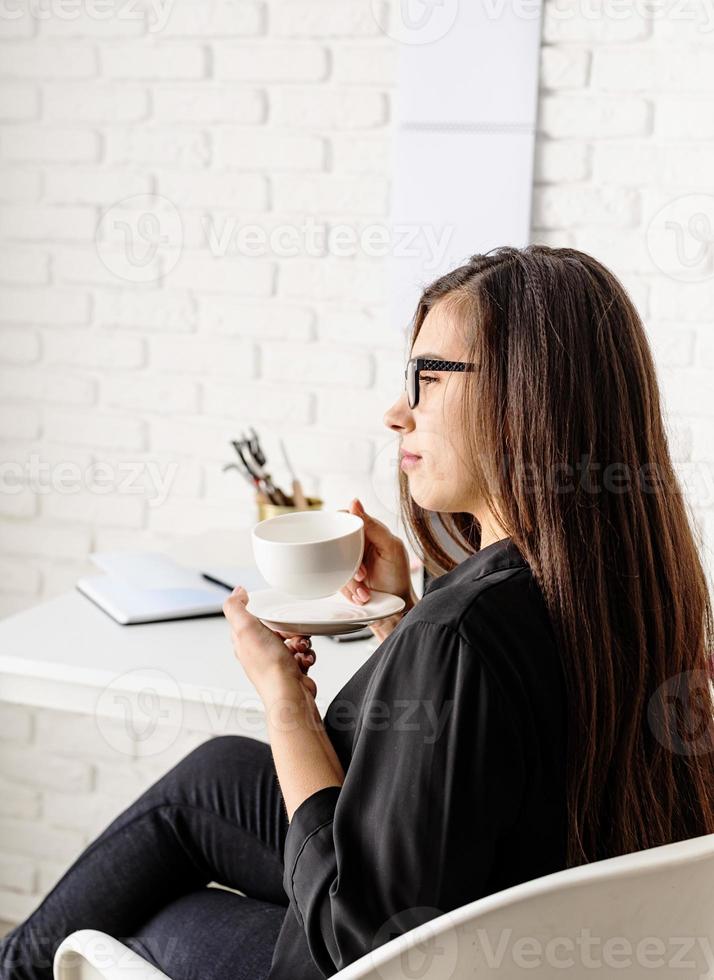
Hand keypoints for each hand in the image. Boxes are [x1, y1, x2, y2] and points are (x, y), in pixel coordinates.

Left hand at [223, 586, 315, 701]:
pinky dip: (308, 654)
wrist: (290, 695)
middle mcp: (259, 652)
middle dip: (289, 627)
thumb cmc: (269, 668)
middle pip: (277, 628)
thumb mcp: (245, 628)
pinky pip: (304, 653)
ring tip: (299, 648)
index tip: (274, 614)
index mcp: (245, 641)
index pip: (252, 619)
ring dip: (302, 641)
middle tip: (290, 633)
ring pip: (294, 639)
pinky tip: (305, 659)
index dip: (265, 614)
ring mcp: (277, 662)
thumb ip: (236, 607)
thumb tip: (237, 591)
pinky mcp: (292, 670)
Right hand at [338, 499, 417, 623]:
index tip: (348, 551)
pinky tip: (361, 596)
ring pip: (331, 565)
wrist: (397, 609)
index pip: (344, 519)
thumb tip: (354, 501)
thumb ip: (374, 526)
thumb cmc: (398, 578)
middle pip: (335, 543)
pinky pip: (333, 581)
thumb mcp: (390, 549)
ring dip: (349, 582)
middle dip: (347, 565)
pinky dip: (347, 592)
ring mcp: (348, 561)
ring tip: (365, 592)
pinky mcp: (342, 578)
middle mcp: (357, 544)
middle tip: (363, 576)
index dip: (342, 534)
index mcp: (369, 531)